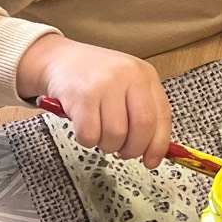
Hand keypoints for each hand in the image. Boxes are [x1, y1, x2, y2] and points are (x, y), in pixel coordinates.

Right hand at [17, 35, 172, 168]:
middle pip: (142, 127)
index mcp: (146, 75)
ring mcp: (105, 85)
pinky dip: (88, 141)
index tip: (151, 162)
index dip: (158, 145)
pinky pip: (90, 135)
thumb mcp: (127, 86)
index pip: (162, 116)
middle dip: (133, 149)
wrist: (60, 59)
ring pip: (116, 135)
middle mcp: (129, 76)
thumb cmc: (95, 78)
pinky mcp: (81, 96)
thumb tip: (153, 155)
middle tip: (122, 152)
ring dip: (107, 145)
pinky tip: (85, 128)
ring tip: (100, 134)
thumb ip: (142, 114)